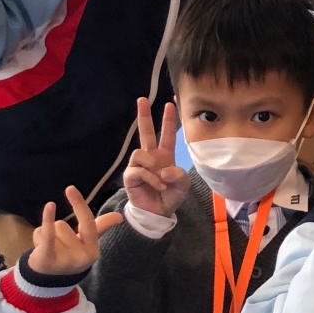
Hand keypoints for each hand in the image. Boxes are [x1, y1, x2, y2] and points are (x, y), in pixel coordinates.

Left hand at [29, 186, 122, 277]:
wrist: (47, 281)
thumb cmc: (67, 256)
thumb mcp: (84, 243)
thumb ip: (100, 228)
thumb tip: (119, 216)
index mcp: (93, 250)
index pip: (88, 222)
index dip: (79, 204)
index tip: (70, 188)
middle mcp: (82, 257)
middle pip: (63, 225)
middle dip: (56, 231)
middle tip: (55, 246)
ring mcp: (66, 260)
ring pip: (51, 230)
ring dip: (44, 235)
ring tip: (46, 249)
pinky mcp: (49, 260)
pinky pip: (49, 235)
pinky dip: (47, 221)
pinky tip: (49, 207)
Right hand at [121, 99, 187, 216]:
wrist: (158, 213)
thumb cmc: (171, 196)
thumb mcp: (182, 186)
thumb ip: (178, 175)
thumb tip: (164, 169)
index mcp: (165, 156)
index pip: (167, 134)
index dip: (168, 120)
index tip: (170, 104)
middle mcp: (151, 157)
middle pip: (145, 132)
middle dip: (143, 115)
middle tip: (141, 99)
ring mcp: (139, 166)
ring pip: (139, 152)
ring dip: (152, 166)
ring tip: (161, 180)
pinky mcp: (130, 176)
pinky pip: (138, 170)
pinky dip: (151, 178)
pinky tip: (157, 186)